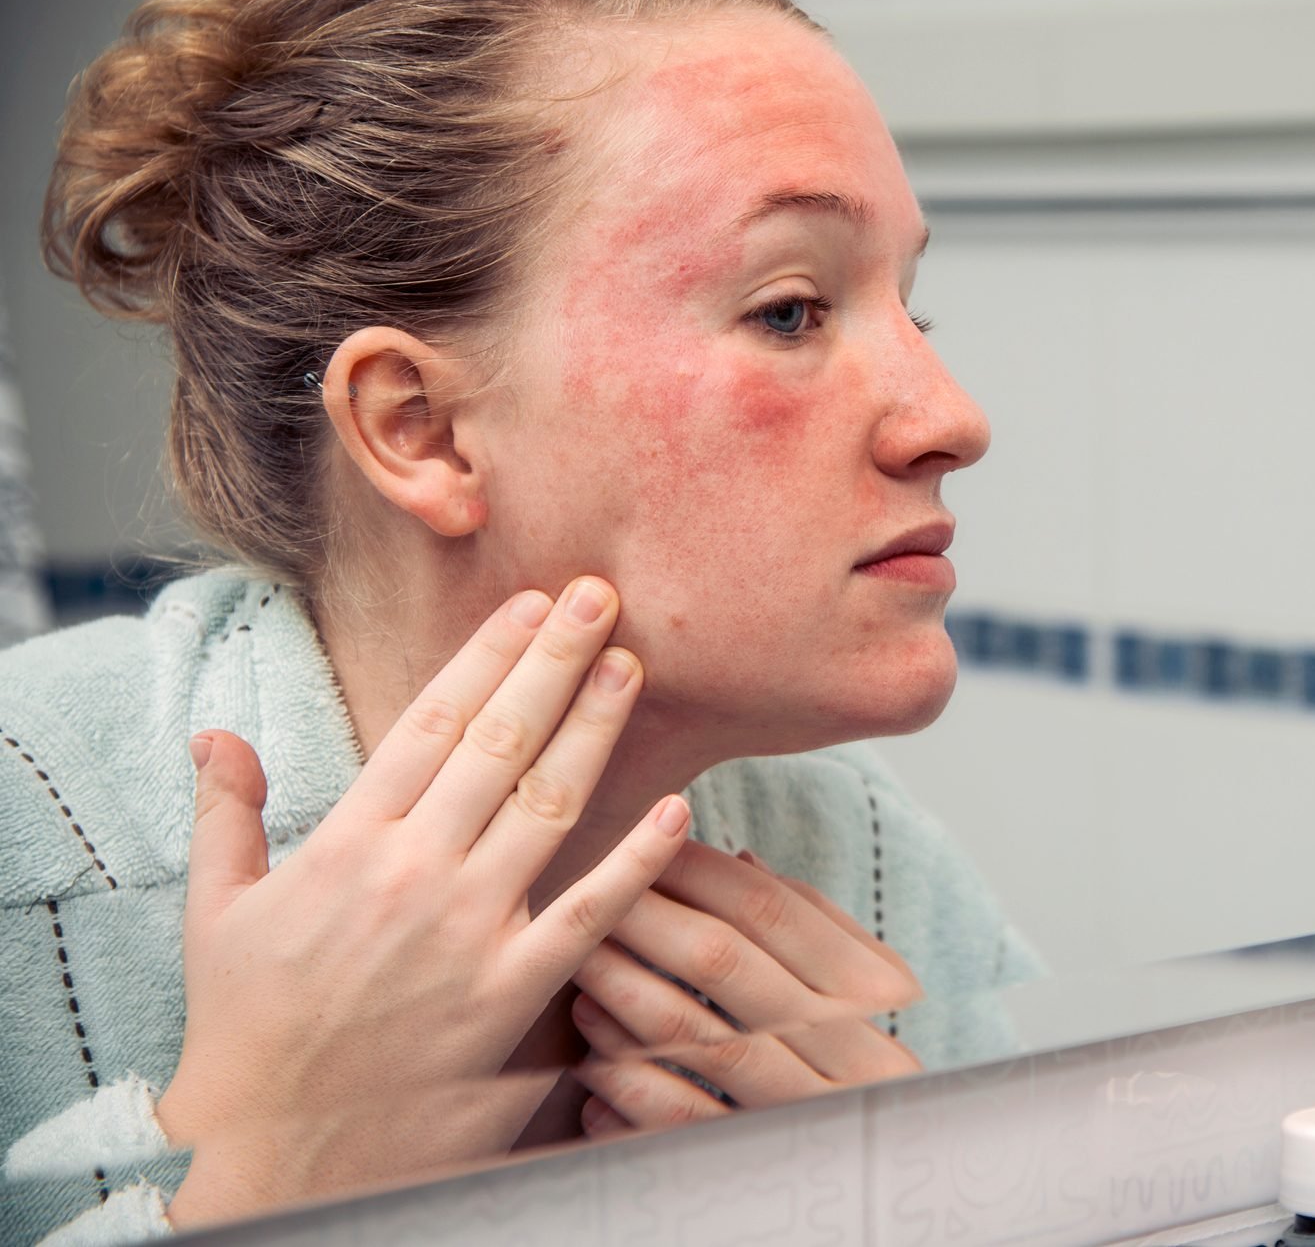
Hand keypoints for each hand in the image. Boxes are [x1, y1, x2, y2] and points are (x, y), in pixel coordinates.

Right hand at [158, 579, 689, 1225]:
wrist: (278, 1140)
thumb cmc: (248, 1025)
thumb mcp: (218, 912)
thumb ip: (229, 815)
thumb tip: (215, 736)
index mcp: (348, 842)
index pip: (431, 724)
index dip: (488, 655)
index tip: (530, 603)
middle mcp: (414, 873)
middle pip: (500, 742)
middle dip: (556, 662)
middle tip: (603, 596)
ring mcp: (468, 931)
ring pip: (549, 806)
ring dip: (597, 730)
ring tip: (634, 666)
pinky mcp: (511, 992)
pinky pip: (588, 914)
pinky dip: (637, 861)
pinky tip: (678, 808)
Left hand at [568, 844, 923, 1133]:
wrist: (901, 1163)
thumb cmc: (861, 1060)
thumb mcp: (862, 989)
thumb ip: (811, 924)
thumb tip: (743, 857)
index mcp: (867, 989)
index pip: (773, 909)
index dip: (702, 873)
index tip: (645, 848)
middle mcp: (838, 1040)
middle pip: (725, 962)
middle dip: (646, 922)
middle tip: (589, 899)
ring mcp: (800, 1103)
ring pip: (696, 1036)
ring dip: (626, 997)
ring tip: (581, 972)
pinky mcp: (759, 1157)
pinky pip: (683, 1119)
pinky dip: (631, 1089)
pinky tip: (592, 1067)